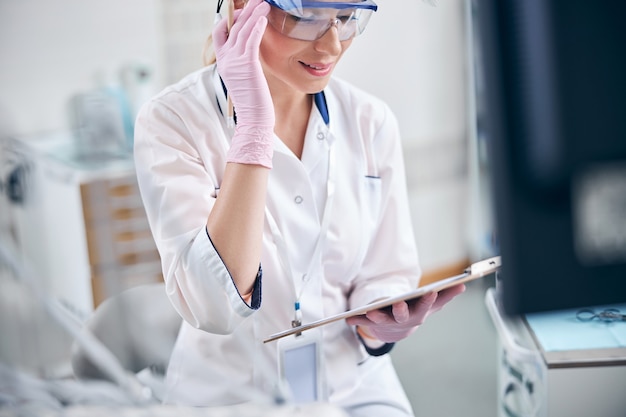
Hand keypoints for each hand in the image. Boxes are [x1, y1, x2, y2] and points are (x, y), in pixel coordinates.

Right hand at [213, 0, 274, 167]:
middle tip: (255, 0)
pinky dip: (257, 27)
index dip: (228, 20)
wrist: (254, 120)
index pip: (219, 33)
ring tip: (263, 3)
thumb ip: (244, 63)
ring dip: (253, 14)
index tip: (240, 11)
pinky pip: (251, 40)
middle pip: (233, 27)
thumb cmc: (253, 103)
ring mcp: (234, 62)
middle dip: (244, 11)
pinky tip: (264, 18)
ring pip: (242, 31)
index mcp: (223, 62)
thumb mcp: (245, 79)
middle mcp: (226, 60)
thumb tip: (250, 52)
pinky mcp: (246, 66)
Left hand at [346, 284, 465, 342]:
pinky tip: (348, 317)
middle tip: (400, 304)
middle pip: (404, 316)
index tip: (432, 291)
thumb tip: (462, 285)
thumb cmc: (415, 313)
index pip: (426, 306)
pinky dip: (356, 320)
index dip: (430, 300)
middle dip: (402, 311)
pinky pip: (364, 322)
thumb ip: (445, 296)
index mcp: (419, 313)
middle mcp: (404, 320)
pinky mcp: (374, 324)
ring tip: (372, 311)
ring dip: (378, 317)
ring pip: (383, 321)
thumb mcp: (431, 306)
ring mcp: (389, 323)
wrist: (396, 332)